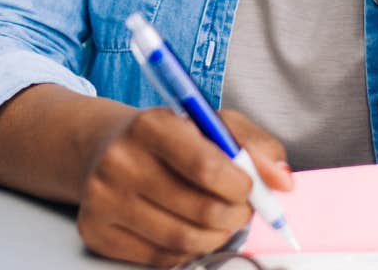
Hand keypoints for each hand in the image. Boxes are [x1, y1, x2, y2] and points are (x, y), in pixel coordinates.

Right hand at [76, 107, 293, 266]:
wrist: (102, 147)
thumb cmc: (167, 136)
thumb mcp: (210, 122)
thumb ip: (253, 144)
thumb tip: (282, 182)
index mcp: (149, 124)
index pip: (207, 167)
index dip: (242, 186)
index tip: (250, 187)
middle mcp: (120, 160)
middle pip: (201, 211)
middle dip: (236, 216)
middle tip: (241, 208)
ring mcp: (103, 199)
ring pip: (184, 240)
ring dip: (217, 237)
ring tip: (220, 221)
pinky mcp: (96, 231)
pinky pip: (160, 259)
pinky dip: (187, 250)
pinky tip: (188, 229)